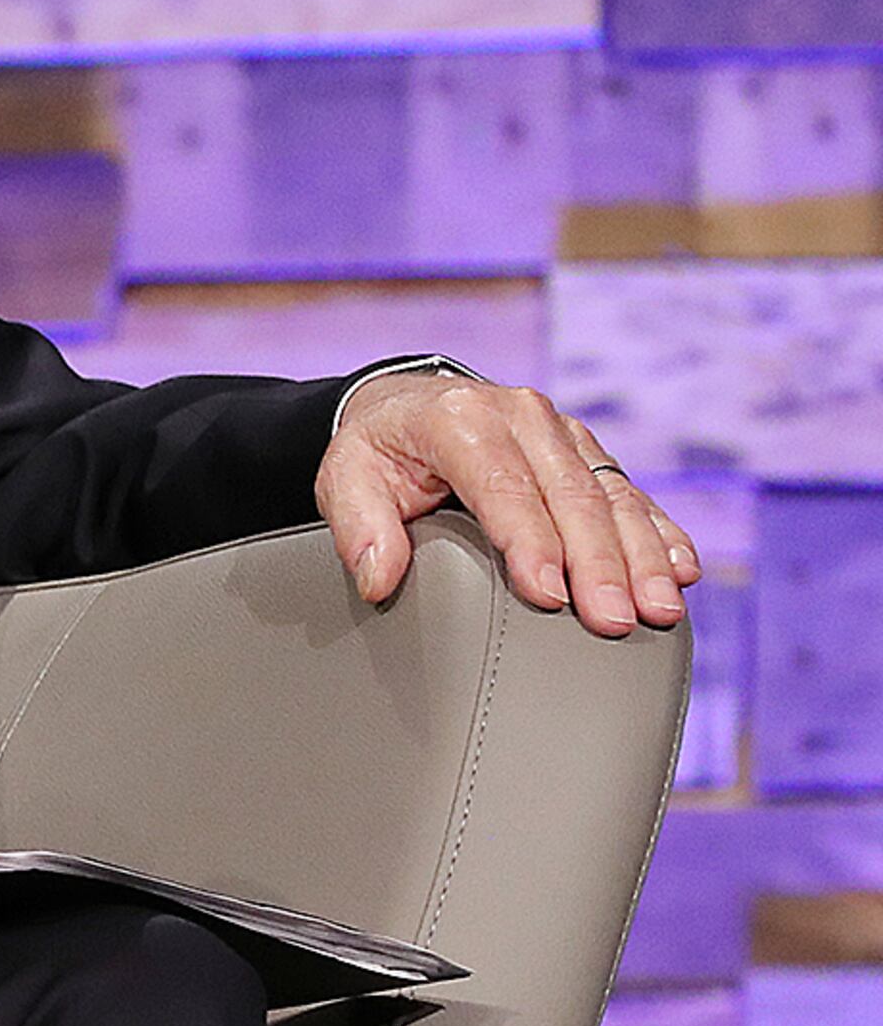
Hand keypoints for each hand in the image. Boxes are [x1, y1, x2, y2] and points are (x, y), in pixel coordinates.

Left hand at [317, 370, 699, 637]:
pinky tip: (681, 571)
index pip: (503, 487)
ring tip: (659, 608)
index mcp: (460, 420)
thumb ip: (359, 528)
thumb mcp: (345, 479)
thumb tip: (378, 579)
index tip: (548, 596)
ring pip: (611, 496)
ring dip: (641, 556)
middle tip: (615, 621)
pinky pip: (631, 493)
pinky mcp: (586, 451)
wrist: (405, 405)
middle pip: (570, 496)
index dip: (530, 543)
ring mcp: (561, 431)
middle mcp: (521, 416)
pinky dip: (660, 532)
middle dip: (598, 564)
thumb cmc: (377, 451)